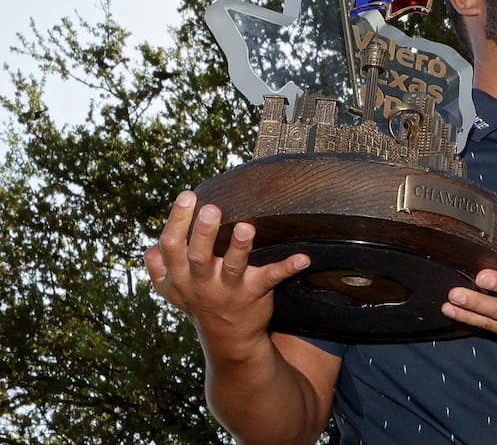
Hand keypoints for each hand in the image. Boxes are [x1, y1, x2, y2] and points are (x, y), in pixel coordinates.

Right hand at [144, 191, 309, 353]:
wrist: (228, 341)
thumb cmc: (200, 303)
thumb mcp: (173, 291)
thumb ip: (160, 268)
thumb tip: (152, 247)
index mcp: (180, 276)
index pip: (172, 246)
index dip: (177, 222)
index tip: (187, 196)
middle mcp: (202, 282)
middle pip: (198, 256)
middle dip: (203, 233)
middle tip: (210, 208)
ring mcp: (229, 289)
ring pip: (232, 267)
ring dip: (239, 247)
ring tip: (246, 227)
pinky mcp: (255, 294)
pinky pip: (271, 278)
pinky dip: (287, 267)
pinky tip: (302, 258)